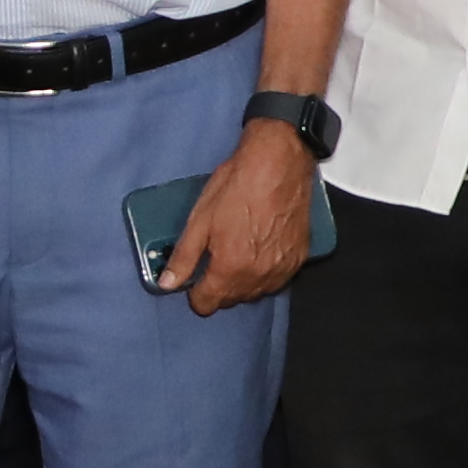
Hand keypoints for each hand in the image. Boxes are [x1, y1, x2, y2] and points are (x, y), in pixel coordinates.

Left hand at [161, 128, 317, 314]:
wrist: (279, 163)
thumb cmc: (237, 187)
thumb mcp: (200, 220)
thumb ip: (183, 257)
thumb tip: (167, 284)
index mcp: (230, 270)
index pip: (208, 304)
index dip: (195, 294)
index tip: (194, 280)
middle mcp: (259, 277)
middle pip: (232, 300)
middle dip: (219, 287)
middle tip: (214, 260)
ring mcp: (283, 269)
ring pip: (256, 292)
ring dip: (243, 282)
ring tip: (237, 255)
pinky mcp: (299, 257)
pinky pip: (277, 279)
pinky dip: (265, 273)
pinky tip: (259, 252)